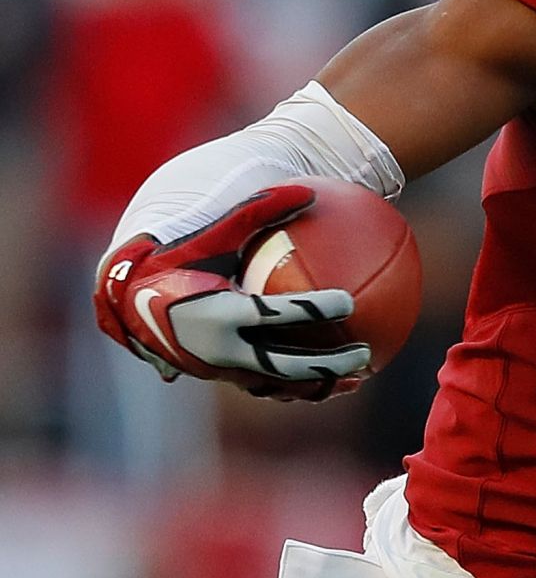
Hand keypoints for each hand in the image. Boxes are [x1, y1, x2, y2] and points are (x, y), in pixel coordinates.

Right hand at [94, 184, 369, 400]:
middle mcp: (218, 350)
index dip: (313, 309)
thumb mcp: (213, 232)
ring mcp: (217, 369)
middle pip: (284, 364)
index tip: (348, 302)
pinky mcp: (219, 376)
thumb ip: (258, 211)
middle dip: (328, 363)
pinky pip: (264, 385)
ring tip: (357, 380)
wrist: (128, 295)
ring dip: (317, 385)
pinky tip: (330, 379)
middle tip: (366, 352)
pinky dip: (296, 386)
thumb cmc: (177, 257)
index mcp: (218, 313)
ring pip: (276, 385)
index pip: (274, 313)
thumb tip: (309, 191)